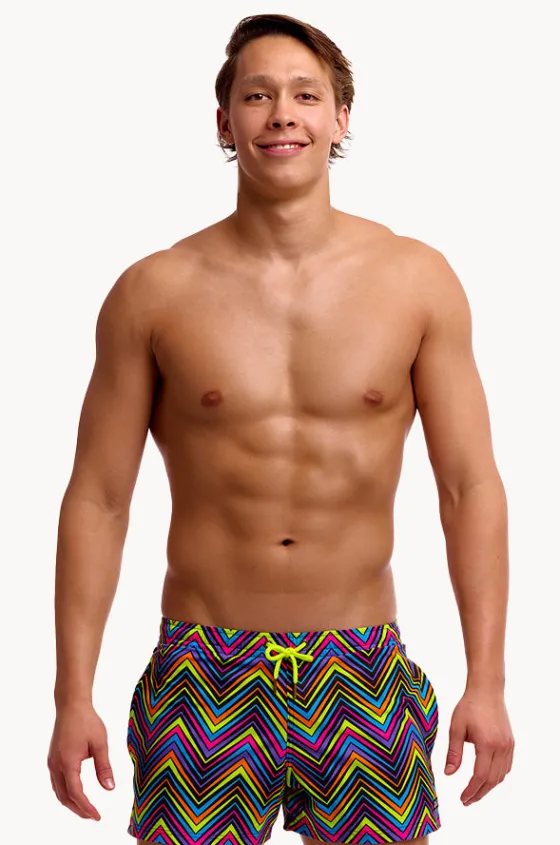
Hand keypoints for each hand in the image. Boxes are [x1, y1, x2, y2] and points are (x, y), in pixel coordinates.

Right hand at [47, 702, 114, 820]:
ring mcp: (52, 762)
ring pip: (58, 791)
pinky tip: (76, 793)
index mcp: (68, 762)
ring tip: (86, 808)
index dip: (86, 808)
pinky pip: (56, 782)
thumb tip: (110, 788)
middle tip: (93, 816)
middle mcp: (56, 765)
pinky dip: (66, 793)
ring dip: (71, 803)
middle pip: (64, 797)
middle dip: (78, 809)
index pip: (76, 793)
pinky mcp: (53, 758)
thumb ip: (104, 767)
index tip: (97, 816)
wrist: (72, 705)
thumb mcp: (100, 743)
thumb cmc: (87, 721)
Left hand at [444, 688, 513, 805]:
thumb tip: (448, 774)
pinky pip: (506, 766)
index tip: (463, 798)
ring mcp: (508, 745)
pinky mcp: (511, 743)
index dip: (471, 790)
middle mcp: (501, 747)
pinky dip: (497, 776)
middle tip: (467, 801)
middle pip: (492, 780)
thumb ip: (454, 752)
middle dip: (479, 793)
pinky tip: (487, 778)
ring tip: (475, 792)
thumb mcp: (456, 727)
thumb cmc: (469, 706)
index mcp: (487, 743)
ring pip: (501, 775)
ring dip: (489, 786)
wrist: (486, 691)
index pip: (480, 776)